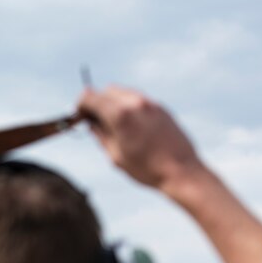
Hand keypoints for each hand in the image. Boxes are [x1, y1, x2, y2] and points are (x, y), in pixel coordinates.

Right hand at [77, 86, 203, 192]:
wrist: (181, 171)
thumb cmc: (147, 168)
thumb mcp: (115, 155)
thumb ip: (100, 135)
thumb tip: (91, 123)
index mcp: (120, 114)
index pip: (90, 97)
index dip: (80, 106)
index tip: (80, 117)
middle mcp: (135, 102)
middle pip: (106, 91)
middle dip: (97, 103)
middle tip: (94, 121)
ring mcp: (150, 103)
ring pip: (123, 93)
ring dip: (113, 104)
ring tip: (113, 126)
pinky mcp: (161, 108)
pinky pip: (137, 100)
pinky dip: (128, 107)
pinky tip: (130, 128)